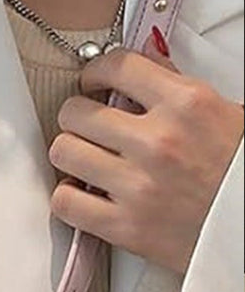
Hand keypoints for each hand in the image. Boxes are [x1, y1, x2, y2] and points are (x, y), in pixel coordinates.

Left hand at [49, 31, 243, 275]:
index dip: (95, 72)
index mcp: (187, 104)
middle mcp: (158, 141)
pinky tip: (83, 193)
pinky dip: (68, 197)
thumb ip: (176, 88)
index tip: (93, 82)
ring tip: (84, 159)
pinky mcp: (126, 228)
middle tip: (87, 126)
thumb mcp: (222, 114)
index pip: (117, 66)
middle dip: (78, 116)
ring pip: (64, 152)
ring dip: (70, 154)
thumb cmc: (240, 176)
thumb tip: (146, 63)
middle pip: (77, 112)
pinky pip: (65, 203)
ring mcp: (138, 186)